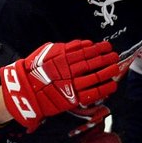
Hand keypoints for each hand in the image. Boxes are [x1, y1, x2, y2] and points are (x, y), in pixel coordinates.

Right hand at [0, 39, 122, 129]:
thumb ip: (65, 48)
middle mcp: (69, 71)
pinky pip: (92, 93)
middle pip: (92, 63)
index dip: (98, 49)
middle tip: (115, 56)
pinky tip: (113, 85)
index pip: (85, 52)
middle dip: (105, 59)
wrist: (25, 91)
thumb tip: (84, 44)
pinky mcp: (73, 98)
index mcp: (62, 58)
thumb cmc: (35, 70)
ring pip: (95, 77)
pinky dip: (104, 89)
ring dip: (107, 72)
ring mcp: (72, 85)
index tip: (107, 46)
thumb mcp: (46, 53)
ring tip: (116, 67)